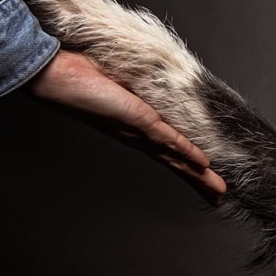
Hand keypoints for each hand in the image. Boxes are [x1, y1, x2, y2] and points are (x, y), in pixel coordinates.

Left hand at [27, 49, 226, 205]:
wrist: (57, 77)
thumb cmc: (81, 76)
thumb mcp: (117, 84)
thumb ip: (132, 89)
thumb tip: (142, 84)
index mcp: (134, 130)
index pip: (166, 152)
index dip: (186, 166)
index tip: (203, 177)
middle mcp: (138, 136)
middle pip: (175, 163)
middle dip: (198, 180)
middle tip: (218, 198)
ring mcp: (139, 131)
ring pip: (176, 158)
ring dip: (198, 175)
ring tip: (217, 190)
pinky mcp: (139, 121)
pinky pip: (169, 140)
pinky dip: (187, 152)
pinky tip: (202, 164)